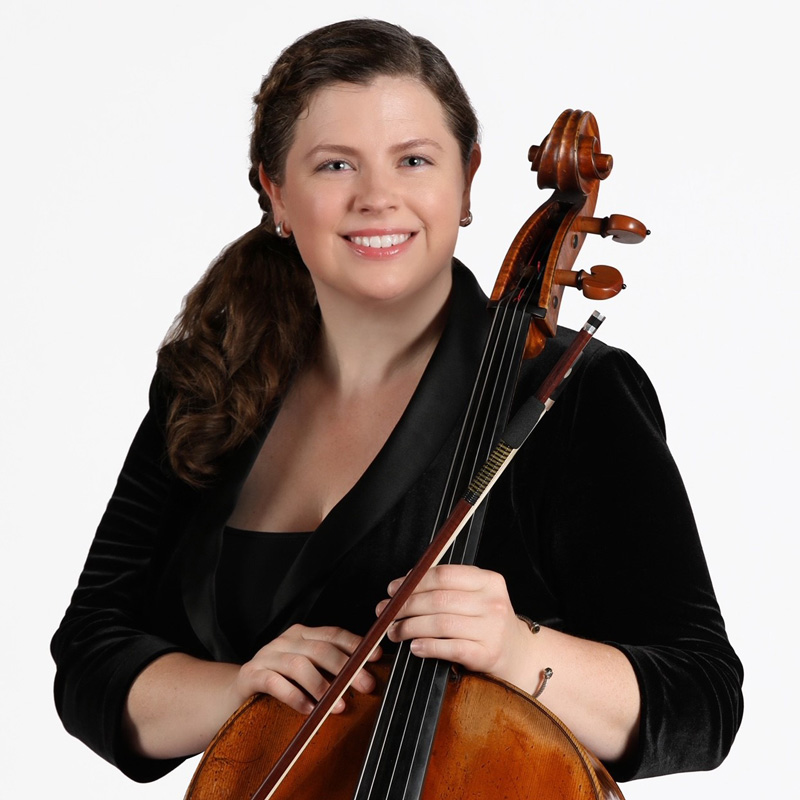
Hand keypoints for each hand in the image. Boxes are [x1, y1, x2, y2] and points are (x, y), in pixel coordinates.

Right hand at [233, 624, 381, 714]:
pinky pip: (274, 682)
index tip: (376, 657)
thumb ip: (328, 670)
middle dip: (347, 668)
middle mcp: (285, 641)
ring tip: (338, 705)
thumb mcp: (305, 673)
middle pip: (320, 649)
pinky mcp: (250, 675)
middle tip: (366, 686)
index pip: (333, 634)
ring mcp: (266, 656)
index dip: (355, 644)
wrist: (232, 696)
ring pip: (299, 664)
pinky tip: (308, 710)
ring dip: (322, 685)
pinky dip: (294, 696)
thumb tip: (365, 677)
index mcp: (302, 635)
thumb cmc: (277, 684)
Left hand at [375, 565, 532, 687]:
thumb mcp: (478, 595)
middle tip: (387, 612)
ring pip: (440, 624)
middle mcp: (493, 603)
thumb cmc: (489, 621)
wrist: (519, 652)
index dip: (414, 581)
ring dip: (410, 628)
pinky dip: (427, 646)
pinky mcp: (487, 654)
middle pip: (439, 600)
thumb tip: (404, 585)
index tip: (394, 589)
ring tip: (395, 631)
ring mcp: (492, 629)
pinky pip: (449, 648)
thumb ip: (449, 586)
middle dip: (406, 606)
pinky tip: (414, 646)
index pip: (444, 575)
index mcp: (489, 581)